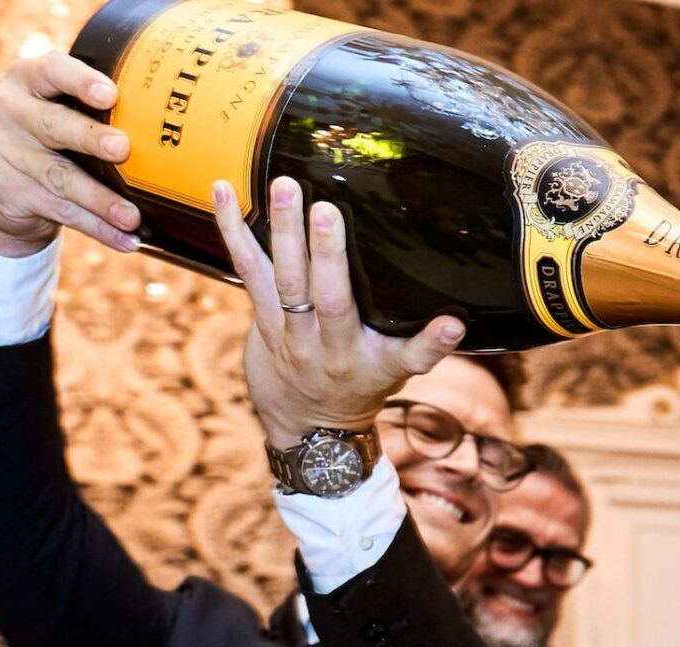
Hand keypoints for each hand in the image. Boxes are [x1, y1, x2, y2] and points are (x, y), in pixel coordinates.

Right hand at [0, 51, 141, 257]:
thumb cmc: (53, 142)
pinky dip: (96, 227)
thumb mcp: (64, 115)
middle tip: (122, 149)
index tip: (110, 95)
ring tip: (132, 217)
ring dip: (100, 199)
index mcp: (28, 78)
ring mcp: (0, 147)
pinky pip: (59, 209)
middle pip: (53, 124)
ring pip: (59, 176)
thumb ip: (95, 114)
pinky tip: (123, 238)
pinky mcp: (3, 186)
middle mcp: (7, 107)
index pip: (52, 70)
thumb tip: (165, 135)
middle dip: (90, 138)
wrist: (8, 190)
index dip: (80, 81)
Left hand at [210, 177, 464, 450]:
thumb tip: (457, 323)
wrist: (306, 425)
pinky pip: (247, 269)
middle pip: (327, 299)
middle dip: (326, 253)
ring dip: (283, 231)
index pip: (407, 353)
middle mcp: (328, 348)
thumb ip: (423, 347)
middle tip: (325, 209)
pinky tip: (222, 191)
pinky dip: (232, 230)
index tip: (451, 323)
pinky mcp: (260, 314)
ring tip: (284, 187)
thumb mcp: (396, 373)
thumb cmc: (359, 386)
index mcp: (370, 362)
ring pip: (283, 279)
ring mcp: (288, 332)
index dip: (430, 341)